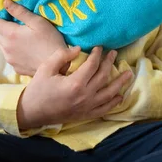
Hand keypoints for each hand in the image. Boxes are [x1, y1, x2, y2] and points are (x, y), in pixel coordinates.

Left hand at [0, 0, 70, 76]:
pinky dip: (11, 48)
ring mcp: (10, 59)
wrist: (58, 65)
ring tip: (17, 33)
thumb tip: (5, 2)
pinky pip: (9, 54)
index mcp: (10, 34)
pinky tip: (23, 47)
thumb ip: (20, 11)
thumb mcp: (38, 22)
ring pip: (1, 44)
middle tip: (7, 18)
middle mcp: (6, 47)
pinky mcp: (15, 67)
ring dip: (4, 37)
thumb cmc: (50, 40)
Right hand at [17, 46, 133, 129]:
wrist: (32, 112)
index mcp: (75, 83)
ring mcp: (87, 106)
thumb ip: (62, 56)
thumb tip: (78, 49)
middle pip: (103, 76)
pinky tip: (120, 96)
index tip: (100, 47)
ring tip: (128, 74)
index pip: (93, 65)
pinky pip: (104, 109)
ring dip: (120, 83)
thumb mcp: (46, 68)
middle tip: (114, 53)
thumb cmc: (38, 88)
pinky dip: (114, 103)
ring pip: (109, 94)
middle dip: (110, 63)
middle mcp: (85, 95)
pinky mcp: (86, 115)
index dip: (98, 54)